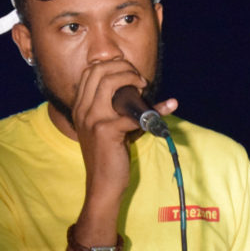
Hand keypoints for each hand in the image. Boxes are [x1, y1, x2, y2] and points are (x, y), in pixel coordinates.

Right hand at [72, 60, 175, 202]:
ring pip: (110, 82)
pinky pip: (134, 112)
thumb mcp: (107, 127)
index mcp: (80, 107)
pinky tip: (169, 107)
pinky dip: (156, 109)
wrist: (103, 185)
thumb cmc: (109, 156)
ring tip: (143, 87)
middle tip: (140, 80)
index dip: (113, 65)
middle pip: (99, 71)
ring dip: (131, 78)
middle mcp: (82, 110)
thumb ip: (117, 108)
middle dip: (124, 67)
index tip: (130, 73)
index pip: (91, 71)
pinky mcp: (106, 130)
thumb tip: (140, 90)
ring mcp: (92, 119)